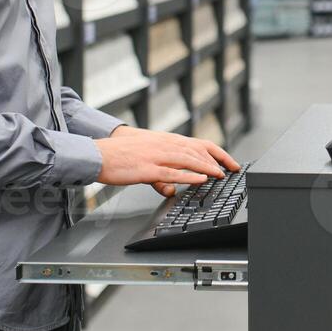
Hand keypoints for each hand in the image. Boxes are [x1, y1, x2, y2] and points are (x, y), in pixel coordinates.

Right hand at [95, 128, 240, 196]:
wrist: (98, 154)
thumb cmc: (119, 156)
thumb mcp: (145, 163)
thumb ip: (161, 176)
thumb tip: (172, 189)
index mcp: (166, 141)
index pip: (199, 144)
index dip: (218, 153)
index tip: (231, 163)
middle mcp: (165, 145)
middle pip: (198, 150)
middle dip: (218, 160)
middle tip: (233, 170)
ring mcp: (157, 156)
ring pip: (188, 159)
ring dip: (207, 167)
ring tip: (221, 175)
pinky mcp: (148, 168)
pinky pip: (172, 172)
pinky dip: (188, 175)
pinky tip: (200, 180)